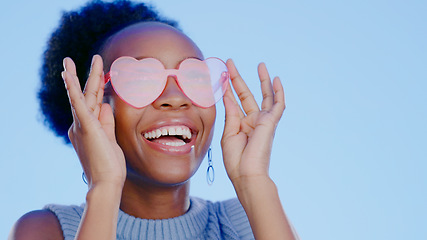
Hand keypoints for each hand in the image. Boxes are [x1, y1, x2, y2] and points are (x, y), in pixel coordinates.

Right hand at [62, 55, 125, 188]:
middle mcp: (80, 125)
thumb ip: (107, 121)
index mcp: (87, 128)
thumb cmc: (109, 164)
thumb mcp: (109, 138)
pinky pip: (78, 104)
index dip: (96, 87)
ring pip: (81, 96)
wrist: (107, 182)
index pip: (93, 103)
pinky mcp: (85, 126)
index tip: (98, 74)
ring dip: (76, 77)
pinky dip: (72, 88)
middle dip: (85, 76)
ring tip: (68, 61)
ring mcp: (81, 125)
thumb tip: (107, 104)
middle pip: (86, 96)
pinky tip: (67, 75)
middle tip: (81, 60)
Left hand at [221, 59, 284, 184]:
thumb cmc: (235, 160)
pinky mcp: (271, 122)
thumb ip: (230, 114)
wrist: (246, 174)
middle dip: (238, 78)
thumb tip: (228, 95)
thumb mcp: (228, 134)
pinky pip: (278, 105)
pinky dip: (278, 92)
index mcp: (241, 125)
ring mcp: (263, 121)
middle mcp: (253, 121)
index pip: (234, 102)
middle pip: (246, 94)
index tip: (220, 76)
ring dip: (262, 80)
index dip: (227, 89)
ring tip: (260, 64)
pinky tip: (276, 80)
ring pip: (265, 96)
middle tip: (230, 63)